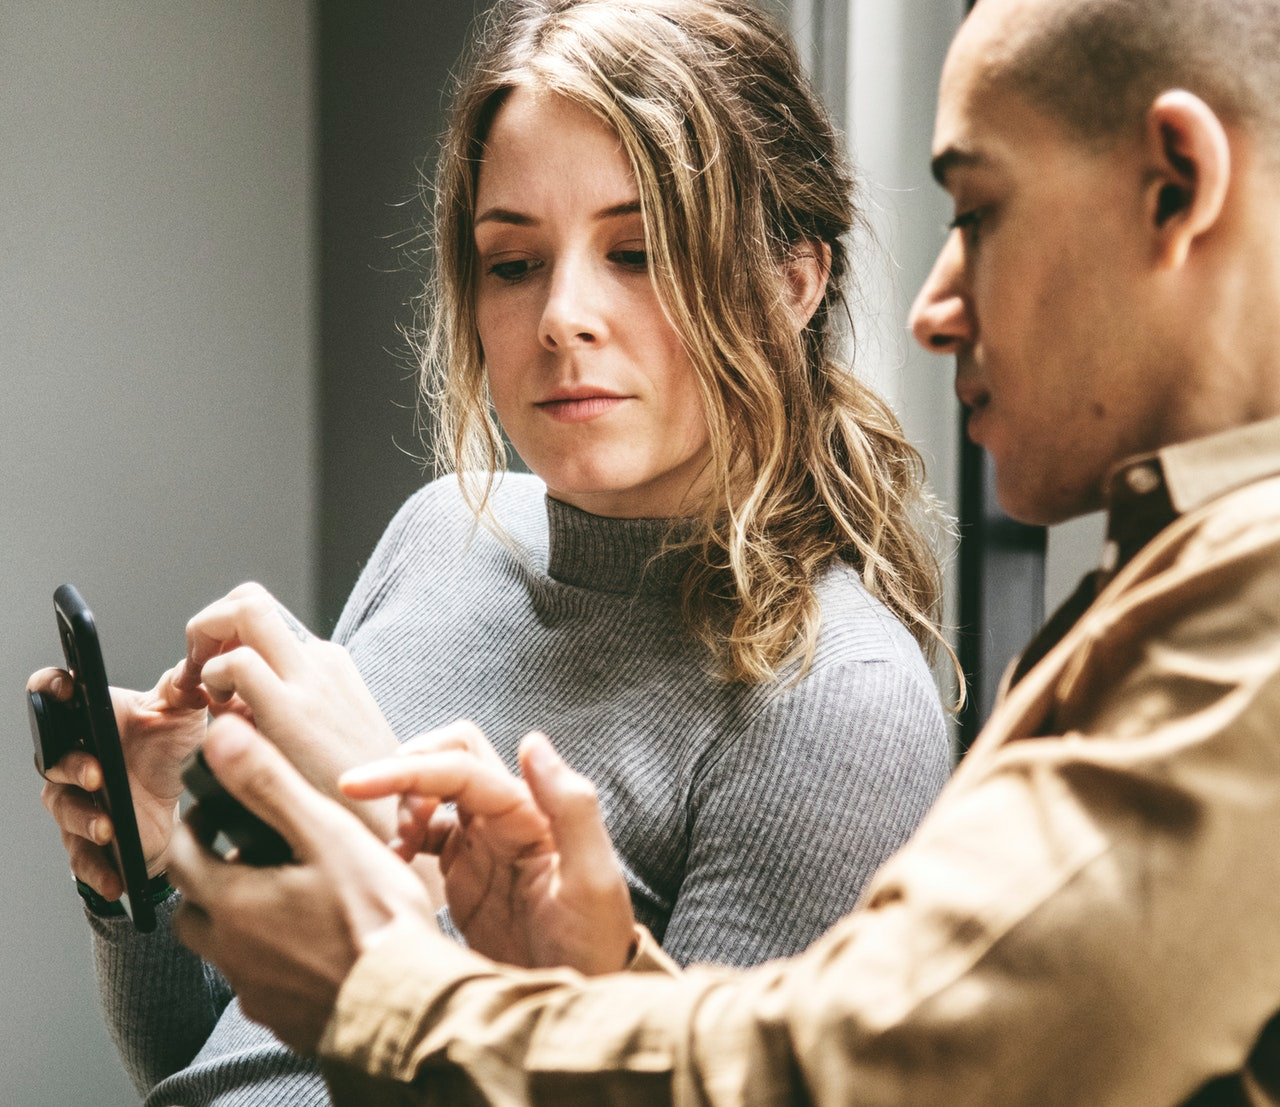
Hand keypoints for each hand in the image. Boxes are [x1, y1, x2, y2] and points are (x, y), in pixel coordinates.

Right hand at [33, 660, 208, 894]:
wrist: (179, 808)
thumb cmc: (170, 752)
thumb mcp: (183, 715)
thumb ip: (184, 689)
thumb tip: (193, 671)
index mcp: (93, 720)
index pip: (55, 696)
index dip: (50, 688)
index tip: (63, 688)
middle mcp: (77, 757)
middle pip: (52, 756)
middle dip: (71, 764)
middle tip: (98, 773)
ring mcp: (79, 800)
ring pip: (64, 808)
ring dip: (83, 818)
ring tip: (108, 827)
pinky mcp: (88, 840)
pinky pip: (81, 858)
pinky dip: (97, 869)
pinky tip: (115, 877)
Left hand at [168, 714, 439, 1054]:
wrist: (406, 1002)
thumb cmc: (373, 918)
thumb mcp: (325, 834)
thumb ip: (269, 785)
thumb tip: (222, 735)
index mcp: (233, 903)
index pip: (181, 859)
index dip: (192, 828)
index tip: (210, 811)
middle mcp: (232, 952)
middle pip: (192, 910)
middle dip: (206, 877)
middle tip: (238, 853)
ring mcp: (258, 989)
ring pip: (225, 950)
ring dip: (237, 922)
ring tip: (279, 896)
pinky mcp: (287, 1017)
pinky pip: (260, 983)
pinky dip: (270, 959)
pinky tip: (309, 944)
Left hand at [184, 582, 400, 832]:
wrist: (396, 829)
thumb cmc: (360, 800)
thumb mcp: (336, 742)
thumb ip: (296, 715)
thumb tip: (244, 710)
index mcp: (331, 669)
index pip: (264, 623)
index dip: (225, 641)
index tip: (212, 683)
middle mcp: (322, 662)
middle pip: (251, 599)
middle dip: (208, 624)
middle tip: (197, 670)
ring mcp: (310, 680)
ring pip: (243, 609)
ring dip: (204, 641)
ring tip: (203, 692)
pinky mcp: (294, 710)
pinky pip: (235, 662)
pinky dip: (210, 678)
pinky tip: (218, 716)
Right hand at [340, 720, 636, 974]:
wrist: (572, 1009)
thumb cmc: (592, 946)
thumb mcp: (593, 882)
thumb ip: (571, 809)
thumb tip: (532, 741)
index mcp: (531, 812)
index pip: (461, 767)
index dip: (407, 769)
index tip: (357, 784)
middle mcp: (508, 817)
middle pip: (451, 757)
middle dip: (407, 772)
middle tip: (395, 829)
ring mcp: (485, 843)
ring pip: (435, 790)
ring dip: (404, 802)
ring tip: (396, 851)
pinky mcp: (467, 873)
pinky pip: (428, 833)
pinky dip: (403, 835)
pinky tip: (393, 866)